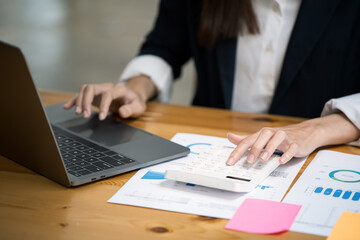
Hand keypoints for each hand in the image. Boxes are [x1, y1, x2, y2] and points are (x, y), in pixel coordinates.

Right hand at [63, 75, 156, 119]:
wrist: (133, 97)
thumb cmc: (135, 102)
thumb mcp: (138, 107)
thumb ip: (131, 109)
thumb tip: (122, 112)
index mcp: (119, 89)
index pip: (108, 94)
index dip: (103, 105)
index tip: (101, 117)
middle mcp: (107, 87)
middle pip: (92, 88)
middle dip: (86, 101)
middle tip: (84, 115)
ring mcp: (100, 89)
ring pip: (85, 89)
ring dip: (80, 100)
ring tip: (78, 113)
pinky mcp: (95, 94)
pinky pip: (82, 94)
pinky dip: (74, 100)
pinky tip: (67, 107)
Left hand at [226, 113, 359, 164]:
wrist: (305, 133)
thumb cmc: (280, 137)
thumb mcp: (261, 138)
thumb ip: (246, 139)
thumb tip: (229, 136)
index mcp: (261, 134)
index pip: (247, 141)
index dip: (238, 151)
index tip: (230, 162)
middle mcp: (271, 133)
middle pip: (261, 138)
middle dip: (254, 149)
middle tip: (248, 160)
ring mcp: (284, 137)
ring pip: (275, 140)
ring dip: (268, 149)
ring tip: (263, 159)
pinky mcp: (296, 143)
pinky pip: (291, 147)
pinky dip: (287, 153)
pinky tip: (281, 160)